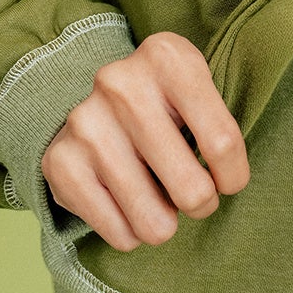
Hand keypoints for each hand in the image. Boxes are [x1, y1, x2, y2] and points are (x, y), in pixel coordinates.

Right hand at [40, 31, 249, 250]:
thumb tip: (226, 185)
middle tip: (194, 195)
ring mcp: (85, 123)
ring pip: (155, 222)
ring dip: (165, 223)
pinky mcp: (60, 162)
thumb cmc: (166, 107)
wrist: (95, 107)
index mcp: (166, 58)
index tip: (228, 180)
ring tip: (159, 199)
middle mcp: (120, 84)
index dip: (233, 176)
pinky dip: (131, 232)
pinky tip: (126, 205)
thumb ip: (221, 129)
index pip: (222, 142)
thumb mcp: (199, 94)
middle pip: (192, 189)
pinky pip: (120, 235)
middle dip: (201, 204)